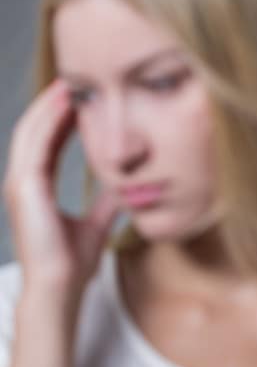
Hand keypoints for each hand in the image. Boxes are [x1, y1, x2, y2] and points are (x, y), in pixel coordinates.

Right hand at [2, 80, 118, 303]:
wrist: (60, 287)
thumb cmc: (73, 262)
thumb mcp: (97, 222)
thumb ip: (106, 201)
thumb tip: (126, 186)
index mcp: (37, 186)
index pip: (48, 140)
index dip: (63, 117)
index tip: (83, 97)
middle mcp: (23, 180)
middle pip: (36, 128)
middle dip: (54, 102)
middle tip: (76, 79)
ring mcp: (19, 183)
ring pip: (32, 130)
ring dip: (50, 105)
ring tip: (71, 84)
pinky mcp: (24, 187)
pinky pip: (36, 145)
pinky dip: (49, 121)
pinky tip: (67, 105)